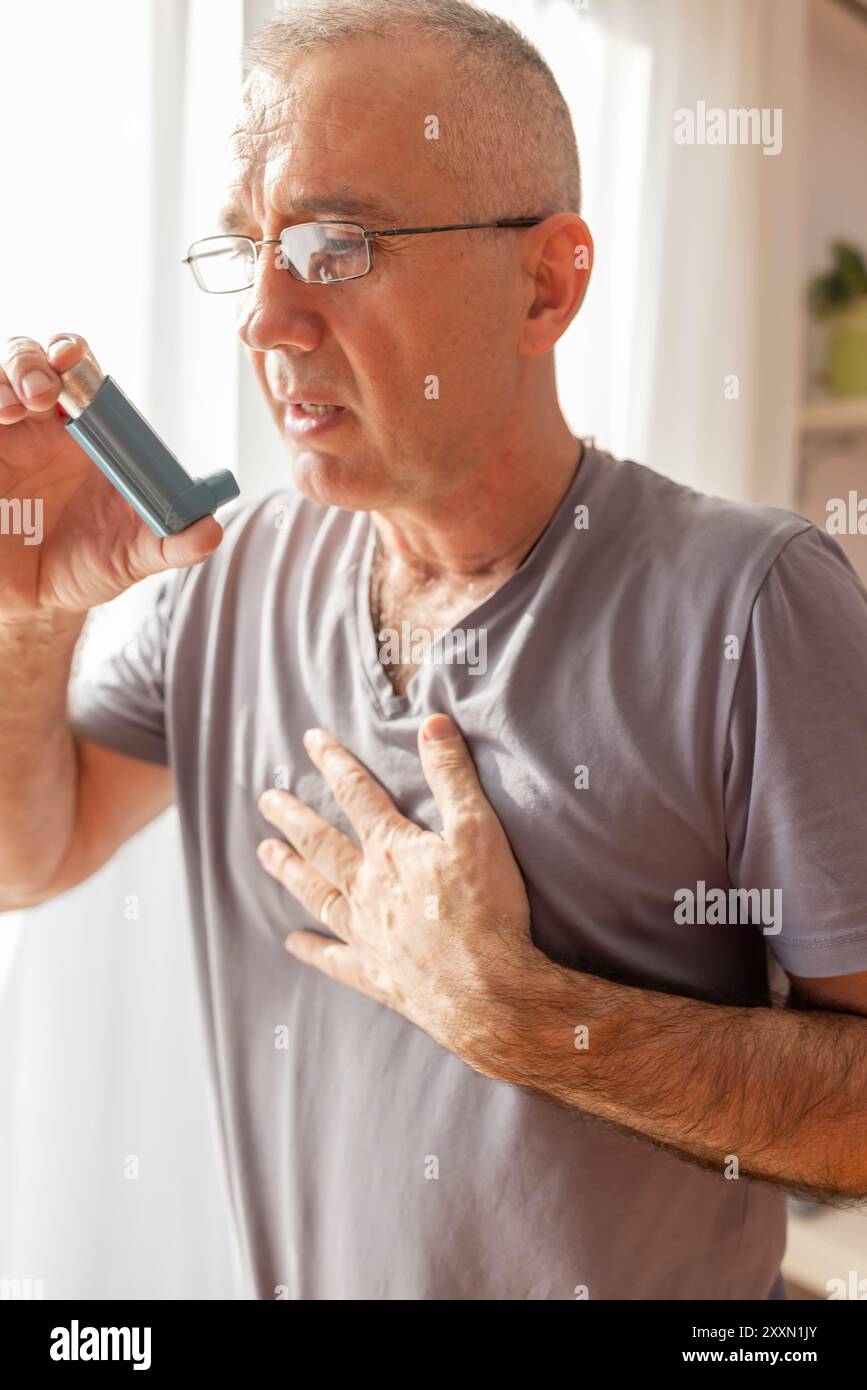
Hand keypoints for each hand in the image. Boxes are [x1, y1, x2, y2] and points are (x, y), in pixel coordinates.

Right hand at [0, 333, 221, 621]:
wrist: (38, 604)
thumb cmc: (86, 567)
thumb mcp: (132, 557)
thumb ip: (172, 543)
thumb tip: (210, 530)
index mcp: (89, 436)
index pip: (81, 375)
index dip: (76, 358)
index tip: (74, 362)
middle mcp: (42, 427)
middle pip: (32, 362)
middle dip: (35, 360)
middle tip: (46, 389)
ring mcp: (6, 440)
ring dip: (7, 380)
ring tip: (15, 407)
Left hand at [255, 714, 540, 1071]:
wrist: (486, 991)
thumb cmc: (487, 909)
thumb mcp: (477, 830)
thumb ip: (452, 776)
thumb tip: (433, 723)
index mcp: (392, 849)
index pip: (356, 794)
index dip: (334, 762)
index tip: (311, 740)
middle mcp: (368, 888)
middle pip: (321, 844)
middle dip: (293, 816)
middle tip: (267, 798)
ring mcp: (365, 933)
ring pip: (317, 894)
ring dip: (290, 871)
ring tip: (265, 853)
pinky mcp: (373, 973)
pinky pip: (332, 958)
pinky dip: (311, 949)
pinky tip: (291, 943)